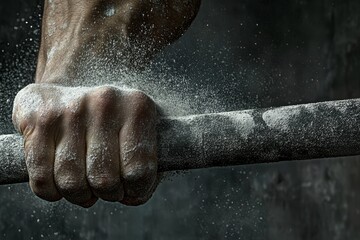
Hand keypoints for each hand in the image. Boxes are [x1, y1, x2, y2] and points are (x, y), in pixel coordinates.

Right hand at [12, 84, 157, 206]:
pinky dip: (52, 192)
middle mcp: (104, 102)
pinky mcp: (36, 118)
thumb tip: (133, 197)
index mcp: (137, 107)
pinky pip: (41, 178)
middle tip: (108, 188)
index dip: (136, 191)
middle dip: (107, 194)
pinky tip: (60, 183)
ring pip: (71, 182)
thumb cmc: (117, 120)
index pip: (138, 170)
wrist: (80, 83)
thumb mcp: (144, 133)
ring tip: (87, 185)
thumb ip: (147, 165)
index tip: (132, 190)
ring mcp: (68, 109)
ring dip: (80, 195)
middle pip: (104, 180)